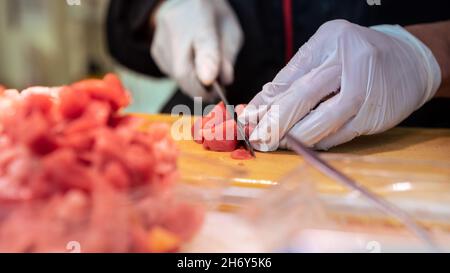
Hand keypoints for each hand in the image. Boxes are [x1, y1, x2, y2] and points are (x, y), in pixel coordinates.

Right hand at [151, 0, 242, 100]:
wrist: (186, 4)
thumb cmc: (213, 19)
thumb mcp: (230, 30)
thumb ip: (228, 55)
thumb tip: (224, 80)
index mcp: (200, 15)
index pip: (204, 42)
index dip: (207, 63)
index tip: (210, 81)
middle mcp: (175, 26)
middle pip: (183, 71)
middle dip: (201, 90)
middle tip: (215, 94)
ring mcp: (161, 39)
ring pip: (177, 77)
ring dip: (194, 84)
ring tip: (206, 75)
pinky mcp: (156, 52)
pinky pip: (172, 74)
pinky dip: (185, 78)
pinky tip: (192, 65)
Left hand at [240, 20, 440, 150]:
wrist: (410, 61)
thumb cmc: (357, 57)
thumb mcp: (326, 53)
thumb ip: (295, 76)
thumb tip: (261, 105)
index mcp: (331, 41)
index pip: (291, 74)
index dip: (266, 99)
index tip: (247, 117)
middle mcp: (350, 62)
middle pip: (306, 94)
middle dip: (276, 120)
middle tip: (257, 137)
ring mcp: (366, 90)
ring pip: (324, 120)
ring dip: (296, 136)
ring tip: (276, 142)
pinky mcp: (375, 115)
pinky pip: (341, 134)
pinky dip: (319, 140)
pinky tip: (304, 143)